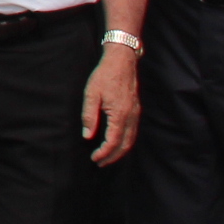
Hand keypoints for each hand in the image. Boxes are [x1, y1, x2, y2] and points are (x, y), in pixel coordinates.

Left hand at [83, 44, 142, 165]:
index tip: (94, 158)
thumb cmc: (105, 75)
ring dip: (120, 151)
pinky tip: (116, 143)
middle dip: (113, 157)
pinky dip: (125, 142)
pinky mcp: (136, 110)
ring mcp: (135, 113)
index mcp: (120, 114)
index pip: (113, 141)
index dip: (104, 153)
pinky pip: (133, 132)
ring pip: (131, 140)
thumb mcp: (91, 94)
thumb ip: (89, 116)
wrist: (122, 60)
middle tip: (100, 163)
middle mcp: (131, 117)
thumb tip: (87, 136)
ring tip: (107, 157)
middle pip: (125, 145)